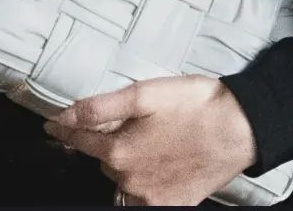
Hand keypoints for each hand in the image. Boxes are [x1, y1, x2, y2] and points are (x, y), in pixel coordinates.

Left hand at [43, 75, 257, 205]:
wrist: (239, 128)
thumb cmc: (194, 104)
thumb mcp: (143, 93)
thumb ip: (99, 107)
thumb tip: (64, 115)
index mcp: (119, 149)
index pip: (78, 140)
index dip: (64, 129)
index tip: (52, 125)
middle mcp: (129, 179)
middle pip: (104, 158)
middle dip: (110, 141)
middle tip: (135, 121)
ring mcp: (149, 197)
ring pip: (123, 179)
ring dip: (127, 162)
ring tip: (153, 141)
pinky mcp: (171, 205)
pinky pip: (143, 197)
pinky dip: (145, 182)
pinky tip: (162, 164)